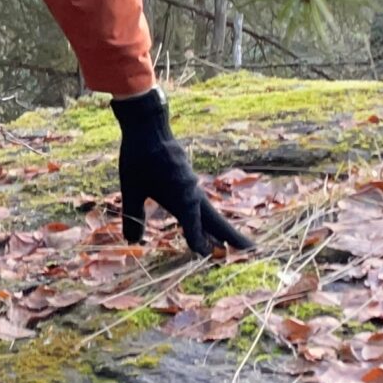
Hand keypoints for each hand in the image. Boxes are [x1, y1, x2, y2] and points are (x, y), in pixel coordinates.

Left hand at [113, 88, 249, 256]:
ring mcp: (193, 186)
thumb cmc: (138, 158)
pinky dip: (210, 216)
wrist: (149, 127)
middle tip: (252, 251)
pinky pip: (203, 202)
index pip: (194, 227)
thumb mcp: (131, 188)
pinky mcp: (189, 179)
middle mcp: (192, 194)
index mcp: (181, 199)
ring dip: (222, 228)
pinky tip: (207, 222)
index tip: (206, 256)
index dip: (198, 242)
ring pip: (211, 211)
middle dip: (232, 236)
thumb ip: (132, 215)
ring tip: (232, 243)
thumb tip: (131, 241)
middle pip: (215, 220)